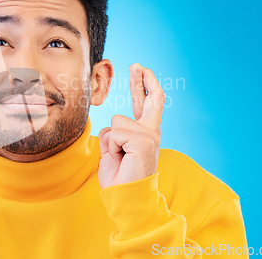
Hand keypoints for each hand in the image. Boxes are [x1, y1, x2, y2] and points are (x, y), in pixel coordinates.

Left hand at [98, 63, 165, 187]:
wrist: (125, 197)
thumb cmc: (119, 177)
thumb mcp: (114, 150)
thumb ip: (116, 134)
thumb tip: (110, 124)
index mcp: (144, 134)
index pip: (147, 103)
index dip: (142, 85)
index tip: (139, 69)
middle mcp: (151, 132)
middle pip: (148, 98)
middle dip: (140, 79)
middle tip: (136, 64)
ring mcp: (150, 136)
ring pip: (116, 122)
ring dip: (110, 141)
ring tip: (119, 158)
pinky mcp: (144, 142)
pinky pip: (115, 133)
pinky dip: (111, 147)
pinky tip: (121, 159)